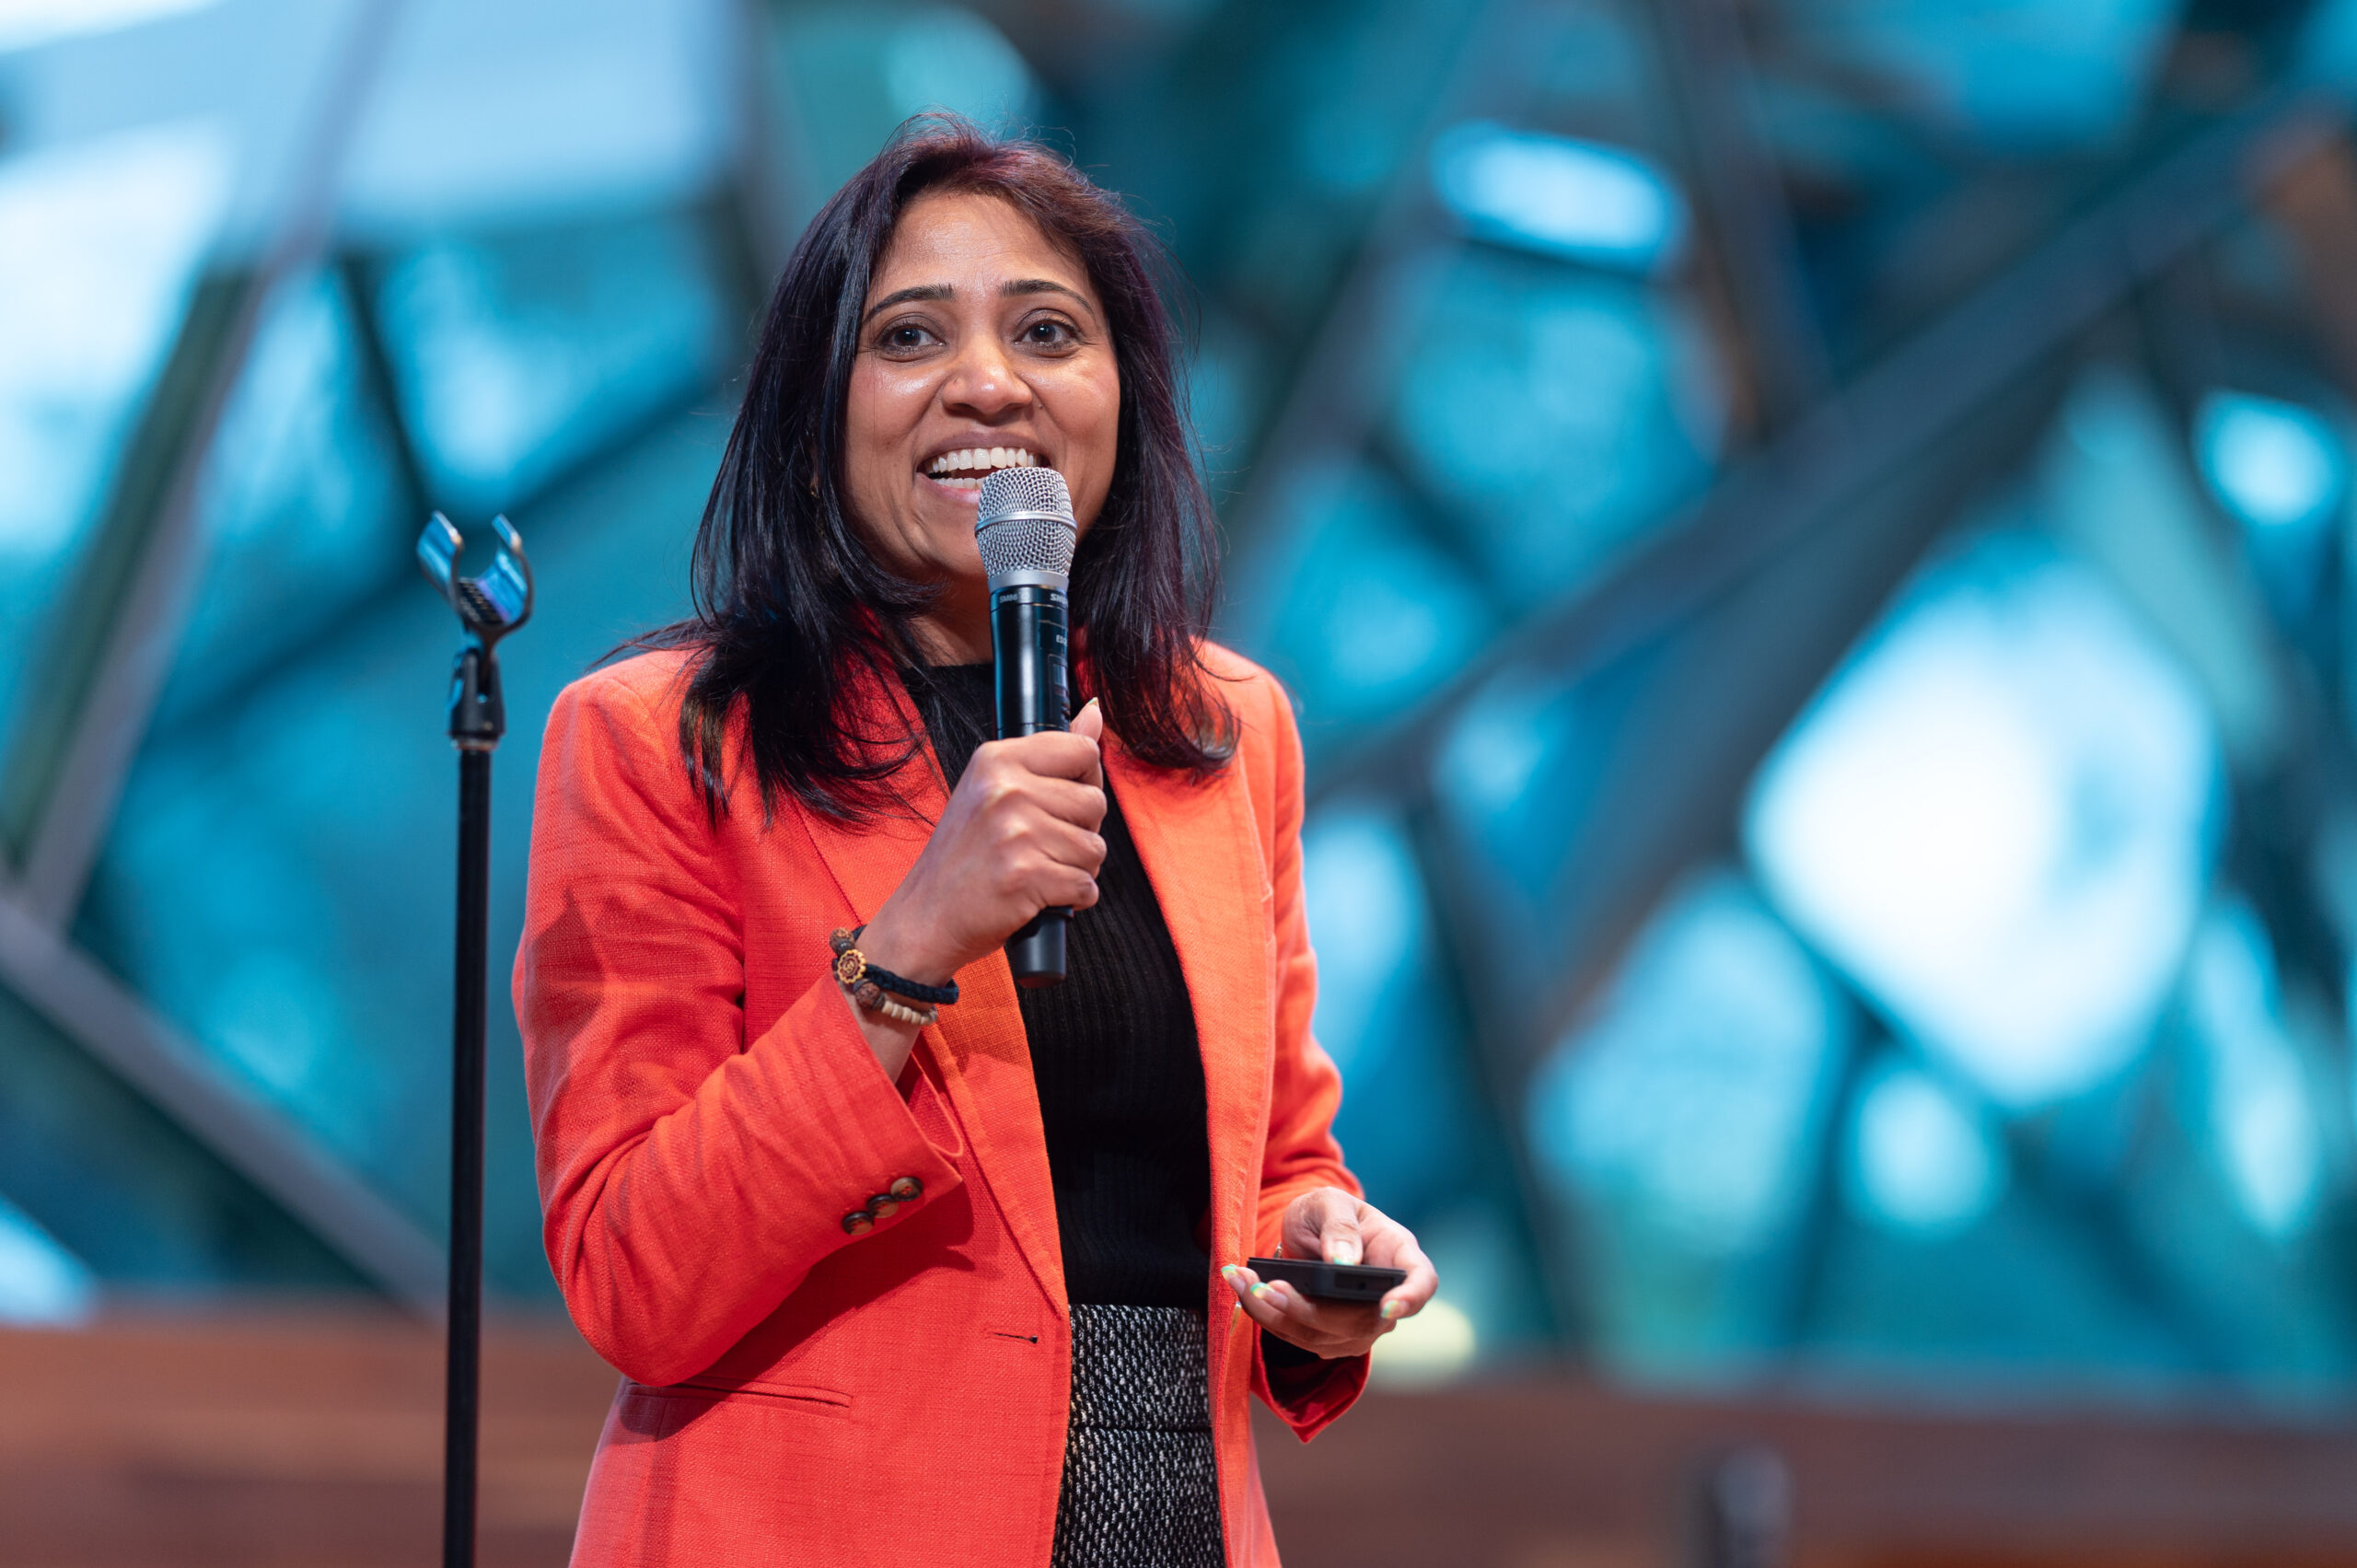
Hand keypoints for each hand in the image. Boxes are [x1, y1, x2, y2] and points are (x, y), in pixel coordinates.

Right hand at [842, 703, 1106, 1075]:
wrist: (926, 918)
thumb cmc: (964, 857)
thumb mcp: (994, 790)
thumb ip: (1049, 754)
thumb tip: (1094, 713)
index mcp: (996, 760)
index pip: (1082, 750)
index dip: (1085, 779)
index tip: (1060, 801)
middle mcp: (1006, 790)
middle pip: (1095, 802)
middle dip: (1080, 831)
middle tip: (1039, 846)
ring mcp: (1015, 833)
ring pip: (1095, 848)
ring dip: (1077, 868)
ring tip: (1037, 871)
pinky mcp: (1026, 876)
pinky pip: (1086, 886)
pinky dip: (1073, 899)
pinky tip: (1040, 896)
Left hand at [1222, 1187, 1438, 1360]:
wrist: (1307, 1232)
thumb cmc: (1328, 1212)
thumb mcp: (1329, 1203)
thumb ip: (1338, 1226)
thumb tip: (1343, 1262)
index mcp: (1398, 1255)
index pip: (1421, 1283)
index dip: (1410, 1300)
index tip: (1386, 1308)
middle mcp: (1384, 1297)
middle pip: (1360, 1321)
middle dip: (1309, 1309)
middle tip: (1267, 1287)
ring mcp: (1360, 1324)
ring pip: (1323, 1336)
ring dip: (1278, 1314)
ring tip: (1244, 1283)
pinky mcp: (1330, 1338)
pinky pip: (1299, 1337)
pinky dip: (1267, 1316)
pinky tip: (1244, 1290)